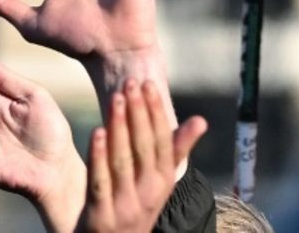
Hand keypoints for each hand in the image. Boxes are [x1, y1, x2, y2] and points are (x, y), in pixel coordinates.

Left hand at [78, 81, 205, 232]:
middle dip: (138, 113)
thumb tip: (201, 120)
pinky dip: (99, 156)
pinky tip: (97, 132)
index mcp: (164, 182)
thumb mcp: (159, 181)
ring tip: (116, 98)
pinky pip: (100, 182)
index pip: (162, 141)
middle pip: (144, 148)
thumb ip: (175, 149)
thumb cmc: (136, 206)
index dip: (155, 112)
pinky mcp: (101, 216)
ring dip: (120, 127)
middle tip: (131, 82)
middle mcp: (149, 194)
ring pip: (123, 161)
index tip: (148, 83)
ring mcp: (125, 206)